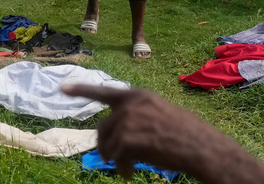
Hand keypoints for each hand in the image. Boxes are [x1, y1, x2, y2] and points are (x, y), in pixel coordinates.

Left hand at [61, 85, 263, 183]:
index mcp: (139, 95)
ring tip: (129, 170)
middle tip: (113, 161)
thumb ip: (137, 116)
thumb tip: (113, 133)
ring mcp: (129, 119)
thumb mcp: (160, 114)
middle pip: (102, 128)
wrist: (201, 147)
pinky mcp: (129, 137)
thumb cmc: (187, 135)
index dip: (82, 90)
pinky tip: (131, 174)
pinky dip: (121, 169)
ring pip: (107, 145)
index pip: (104, 91)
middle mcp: (131, 103)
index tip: (62, 89)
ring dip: (116, 161)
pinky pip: (115, 158)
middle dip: (104, 146)